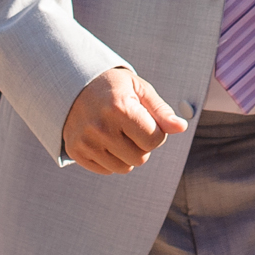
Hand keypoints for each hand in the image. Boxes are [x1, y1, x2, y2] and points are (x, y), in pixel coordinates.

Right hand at [61, 67, 187, 174]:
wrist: (73, 85)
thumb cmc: (113, 87)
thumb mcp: (139, 89)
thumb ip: (161, 111)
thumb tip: (181, 128)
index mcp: (119, 108)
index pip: (153, 141)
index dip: (156, 132)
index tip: (146, 119)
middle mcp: (100, 127)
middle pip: (140, 158)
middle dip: (142, 144)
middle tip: (130, 126)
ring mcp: (86, 141)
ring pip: (124, 168)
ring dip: (127, 154)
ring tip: (117, 132)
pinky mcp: (75, 151)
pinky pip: (107, 170)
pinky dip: (111, 159)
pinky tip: (104, 139)